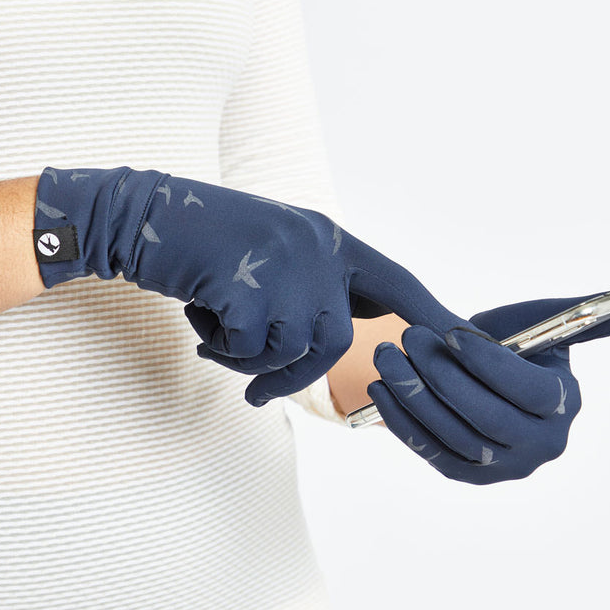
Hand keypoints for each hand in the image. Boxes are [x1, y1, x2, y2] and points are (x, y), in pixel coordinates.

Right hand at [34, 165, 459, 406]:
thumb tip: (336, 340)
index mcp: (327, 238)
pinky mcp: (250, 286)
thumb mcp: (271, 254)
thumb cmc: (205, 243)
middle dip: (292, 374)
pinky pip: (250, 350)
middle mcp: (317, 247)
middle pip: (334, 339)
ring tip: (215, 334)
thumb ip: (310, 289)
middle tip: (257, 395)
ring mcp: (286, 264)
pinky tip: (198, 320)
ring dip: (250, 360)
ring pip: (293, 350)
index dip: (430, 313)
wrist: (142, 215)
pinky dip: (222, 349)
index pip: (395, 280)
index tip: (466, 342)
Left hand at [366, 291, 609, 484]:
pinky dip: (401, 422)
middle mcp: (542, 445)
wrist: (478, 377)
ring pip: (455, 436)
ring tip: (384, 357)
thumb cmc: (508, 343)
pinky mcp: (468, 477)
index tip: (450, 332)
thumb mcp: (533, 323)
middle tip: (406, 339)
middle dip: (442, 377)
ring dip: (413, 396)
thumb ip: (566, 312)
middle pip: (488, 419)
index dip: (489, 364)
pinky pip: (431, 453)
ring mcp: (505, 468)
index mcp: (565, 406)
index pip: (528, 393)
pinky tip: (378, 389)